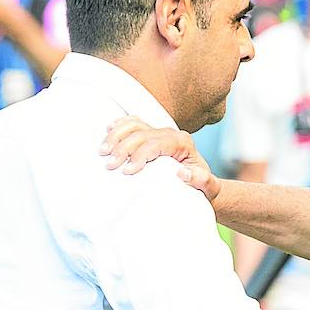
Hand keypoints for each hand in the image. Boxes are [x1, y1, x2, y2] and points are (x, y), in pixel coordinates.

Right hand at [101, 116, 220, 201]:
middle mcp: (170, 134)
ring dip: (116, 136)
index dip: (140, 155)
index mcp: (183, 143)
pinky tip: (108, 130)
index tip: (127, 171)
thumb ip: (200, 179)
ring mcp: (159, 132)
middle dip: (123, 148)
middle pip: (141, 133)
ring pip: (134, 125)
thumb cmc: (203, 185)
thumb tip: (183, 172)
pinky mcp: (151, 134)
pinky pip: (133, 123)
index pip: (156, 144)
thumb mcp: (207, 186)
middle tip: (110, 165)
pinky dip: (120, 125)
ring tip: (102, 151)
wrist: (204, 182)